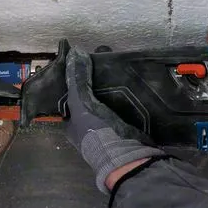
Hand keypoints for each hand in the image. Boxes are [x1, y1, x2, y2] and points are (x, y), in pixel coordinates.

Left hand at [65, 46, 164, 192]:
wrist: (123, 155)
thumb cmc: (96, 130)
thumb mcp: (82, 102)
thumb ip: (78, 80)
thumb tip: (75, 53)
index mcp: (72, 128)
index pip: (72, 103)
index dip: (78, 87)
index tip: (88, 71)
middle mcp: (87, 134)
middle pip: (91, 107)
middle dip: (99, 93)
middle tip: (109, 74)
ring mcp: (107, 137)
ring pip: (108, 112)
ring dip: (115, 100)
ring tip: (124, 80)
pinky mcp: (125, 137)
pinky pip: (124, 117)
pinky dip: (128, 107)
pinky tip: (135, 95)